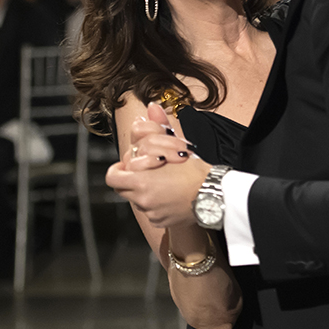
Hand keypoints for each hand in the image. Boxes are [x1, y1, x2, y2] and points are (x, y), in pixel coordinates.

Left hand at [108, 102, 204, 227]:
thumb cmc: (196, 172)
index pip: (112, 177)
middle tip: (145, 172)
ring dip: (145, 192)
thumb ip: (158, 127)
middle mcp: (142, 200)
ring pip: (138, 200)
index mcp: (140, 181)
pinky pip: (151, 212)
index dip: (118, 170)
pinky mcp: (161, 222)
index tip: (128, 165)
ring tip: (163, 182)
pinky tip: (171, 195)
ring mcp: (152, 213)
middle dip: (130, 180)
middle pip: (122, 190)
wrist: (215, 195)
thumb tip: (152, 106)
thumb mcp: (175, 145)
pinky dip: (157, 204)